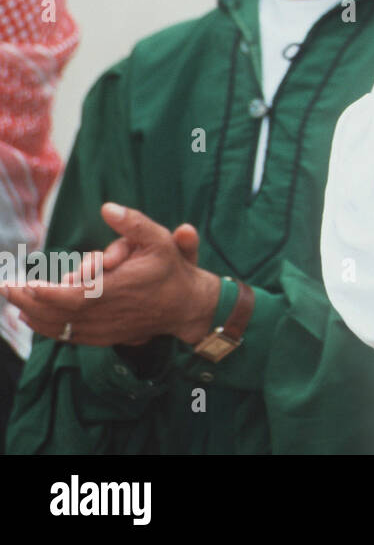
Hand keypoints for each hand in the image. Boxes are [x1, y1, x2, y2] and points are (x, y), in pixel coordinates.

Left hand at [0, 203, 220, 346]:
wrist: (185, 306)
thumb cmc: (170, 270)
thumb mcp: (159, 240)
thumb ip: (133, 223)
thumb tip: (107, 208)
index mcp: (116, 290)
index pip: (72, 296)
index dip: (44, 293)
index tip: (24, 284)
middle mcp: (106, 313)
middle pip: (58, 313)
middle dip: (28, 302)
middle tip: (6, 289)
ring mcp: (104, 329)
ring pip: (60, 327)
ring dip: (34, 315)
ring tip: (14, 301)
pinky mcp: (103, 336)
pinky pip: (69, 336)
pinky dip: (48, 328)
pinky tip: (32, 318)